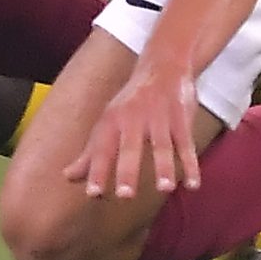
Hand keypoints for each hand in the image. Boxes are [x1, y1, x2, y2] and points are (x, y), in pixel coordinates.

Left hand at [64, 56, 201, 200]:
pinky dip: (191, 164)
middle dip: (127, 170)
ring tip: (165, 189)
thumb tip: (67, 177)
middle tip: (125, 195)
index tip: (94, 194)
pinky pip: (186, 143)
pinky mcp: (180, 117)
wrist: (162, 64)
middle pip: (129, 147)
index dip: (97, 171)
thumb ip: (90, 154)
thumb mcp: (108, 122)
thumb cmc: (131, 102)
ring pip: (161, 145)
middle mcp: (133, 118)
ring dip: (164, 167)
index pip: (102, 149)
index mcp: (112, 121)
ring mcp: (158, 117)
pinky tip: (193, 185)